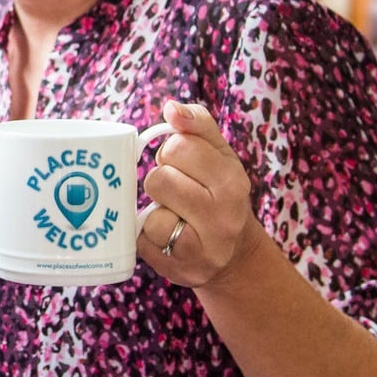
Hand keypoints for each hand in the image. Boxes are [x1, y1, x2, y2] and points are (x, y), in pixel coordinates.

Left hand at [138, 100, 255, 286]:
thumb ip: (197, 125)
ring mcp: (202, 248)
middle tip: (176, 192)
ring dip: (154, 212)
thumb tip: (171, 107)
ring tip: (172, 215)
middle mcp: (222, 216)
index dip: (171, 153)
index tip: (182, 165)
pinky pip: (142, 242)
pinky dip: (147, 237)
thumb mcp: (219, 155)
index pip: (178, 147)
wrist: (233, 255)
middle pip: (158, 179)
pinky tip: (167, 237)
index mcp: (232, 181)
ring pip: (150, 215)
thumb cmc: (218, 194)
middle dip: (160, 181)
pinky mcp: (179, 270)